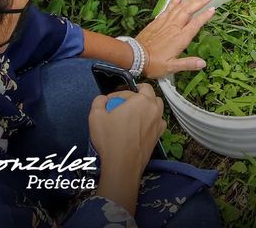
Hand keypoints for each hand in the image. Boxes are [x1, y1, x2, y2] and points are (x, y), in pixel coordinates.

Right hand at [89, 84, 165, 209]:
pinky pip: (158, 121)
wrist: (122, 165)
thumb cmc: (110, 139)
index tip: (110, 103)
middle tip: (124, 104)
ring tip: (134, 113)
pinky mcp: (159, 135)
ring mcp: (158, 122)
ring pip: (156, 106)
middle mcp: (154, 108)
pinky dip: (152, 120)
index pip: (130, 90)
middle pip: (149, 93)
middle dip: (137, 95)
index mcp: (141, 100)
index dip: (118, 94)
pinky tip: (141, 126)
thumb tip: (104, 99)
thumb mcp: (96, 116)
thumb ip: (99, 101)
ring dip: (147, 105)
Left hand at [135, 0, 216, 78]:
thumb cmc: (154, 64)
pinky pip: (168, 8)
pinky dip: (174, 1)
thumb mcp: (172, 67)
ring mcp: (165, 23)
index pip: (195, 25)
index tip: (213, 9)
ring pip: (179, 8)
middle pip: (188, 12)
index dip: (204, 16)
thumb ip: (188, 64)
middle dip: (199, 3)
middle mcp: (174, 28)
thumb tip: (203, 63)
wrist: (135, 56)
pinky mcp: (157, 21)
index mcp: (180, 39)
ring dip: (189, 0)